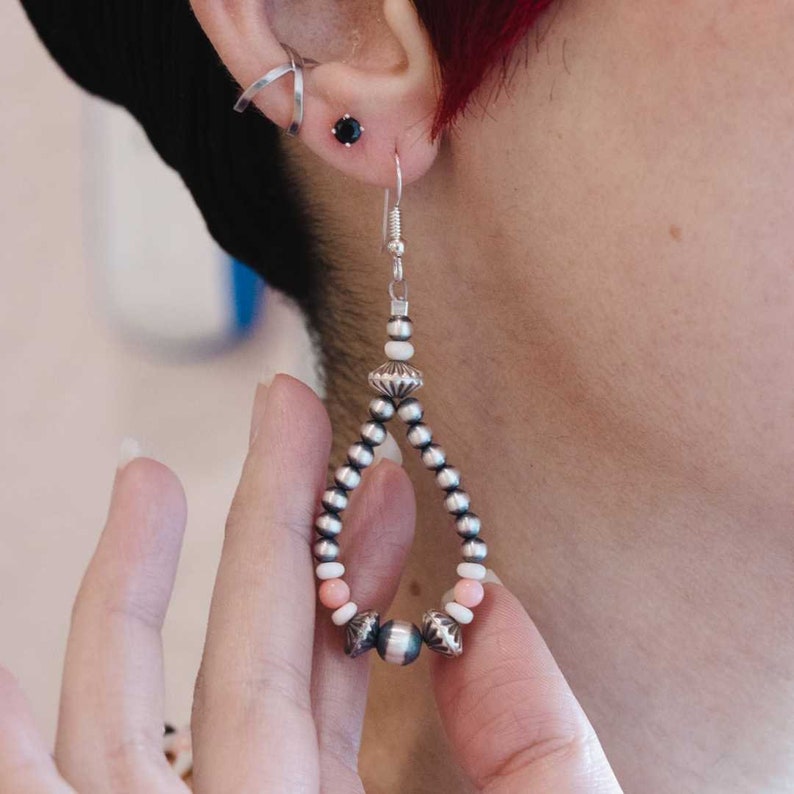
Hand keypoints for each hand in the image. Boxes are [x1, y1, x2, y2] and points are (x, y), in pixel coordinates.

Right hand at [0, 375, 620, 792]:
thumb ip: (534, 731)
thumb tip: (489, 598)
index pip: (336, 652)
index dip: (352, 550)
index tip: (376, 468)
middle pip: (244, 643)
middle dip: (262, 516)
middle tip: (287, 406)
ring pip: (123, 708)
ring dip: (127, 586)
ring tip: (146, 475)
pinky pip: (41, 793)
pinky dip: (8, 728)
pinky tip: (1, 655)